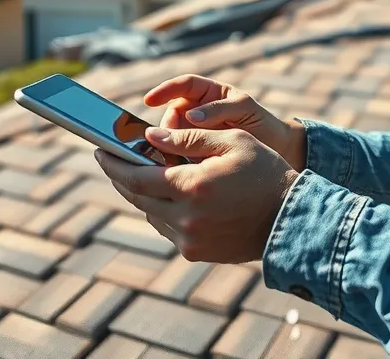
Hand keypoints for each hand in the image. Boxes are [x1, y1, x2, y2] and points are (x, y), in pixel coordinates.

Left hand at [94, 126, 298, 263]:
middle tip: (112, 159)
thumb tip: (151, 137)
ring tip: (143, 173)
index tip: (99, 149)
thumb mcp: (232, 142)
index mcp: (192, 187)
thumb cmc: (265, 174)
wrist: (291, 220)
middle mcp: (185, 218)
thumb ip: (188, 139)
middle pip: (136, 196)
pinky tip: (169, 195)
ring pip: (150, 213)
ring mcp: (189, 239)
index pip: (135, 176)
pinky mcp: (195, 252)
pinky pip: (167, 228)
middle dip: (121, 176)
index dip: (113, 162)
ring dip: (142, 193)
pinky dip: (162, 210)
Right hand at [144, 74, 306, 171]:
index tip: (149, 100)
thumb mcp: (246, 111)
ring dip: (167, 146)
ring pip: (171, 138)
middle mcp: (198, 112)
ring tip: (168, 158)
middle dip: (165, 126)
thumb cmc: (264, 125)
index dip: (164, 90)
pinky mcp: (196, 156)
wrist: (279, 153)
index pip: (182, 86)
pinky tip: (174, 168)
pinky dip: (175, 161)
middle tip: (163, 141)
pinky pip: (179, 155)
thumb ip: (220, 109)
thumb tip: (191, 116)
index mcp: (209, 94)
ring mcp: (196, 135)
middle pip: (171, 115)